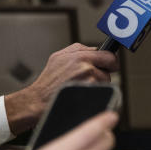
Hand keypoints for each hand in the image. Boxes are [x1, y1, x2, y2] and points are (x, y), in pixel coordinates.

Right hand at [4, 44, 118, 134]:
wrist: (39, 100)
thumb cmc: (48, 81)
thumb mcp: (59, 57)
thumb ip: (79, 50)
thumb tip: (96, 50)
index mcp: (79, 54)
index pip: (107, 54)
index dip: (110, 60)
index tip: (110, 63)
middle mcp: (85, 65)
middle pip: (111, 65)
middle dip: (108, 70)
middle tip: (100, 75)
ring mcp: (88, 79)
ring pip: (106, 80)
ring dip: (100, 83)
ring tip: (83, 86)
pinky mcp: (89, 92)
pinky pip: (101, 91)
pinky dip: (96, 92)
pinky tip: (84, 93)